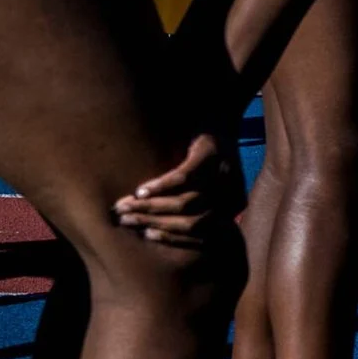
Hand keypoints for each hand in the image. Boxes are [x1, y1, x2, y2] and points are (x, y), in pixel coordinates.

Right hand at [112, 134, 240, 247]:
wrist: (218, 121)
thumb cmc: (204, 160)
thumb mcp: (207, 188)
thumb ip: (192, 210)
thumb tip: (153, 232)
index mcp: (233, 208)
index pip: (202, 234)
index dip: (170, 237)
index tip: (145, 235)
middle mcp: (233, 195)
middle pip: (191, 222)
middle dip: (154, 223)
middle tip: (125, 220)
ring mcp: (225, 175)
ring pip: (184, 203)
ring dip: (151, 208)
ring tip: (125, 206)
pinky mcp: (211, 155)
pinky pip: (183, 178)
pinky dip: (159, 187)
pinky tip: (140, 191)